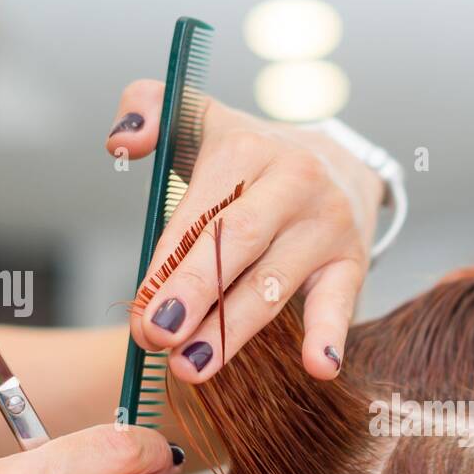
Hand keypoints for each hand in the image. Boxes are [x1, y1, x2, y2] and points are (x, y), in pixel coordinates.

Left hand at [106, 84, 384, 381]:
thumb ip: (148, 107)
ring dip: (233, 332)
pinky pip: (339, 303)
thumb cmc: (255, 159)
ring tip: (194, 365)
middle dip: (195, 294)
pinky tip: (318, 366)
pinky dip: (330, 335)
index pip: (200, 213)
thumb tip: (121, 142)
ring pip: (274, 284)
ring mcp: (326, 225)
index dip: (166, 264)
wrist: (342, 165)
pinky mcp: (352, 263)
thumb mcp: (202, 118)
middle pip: (237, 245)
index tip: (140, 309)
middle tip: (159, 336)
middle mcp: (293, 183)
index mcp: (247, 150)